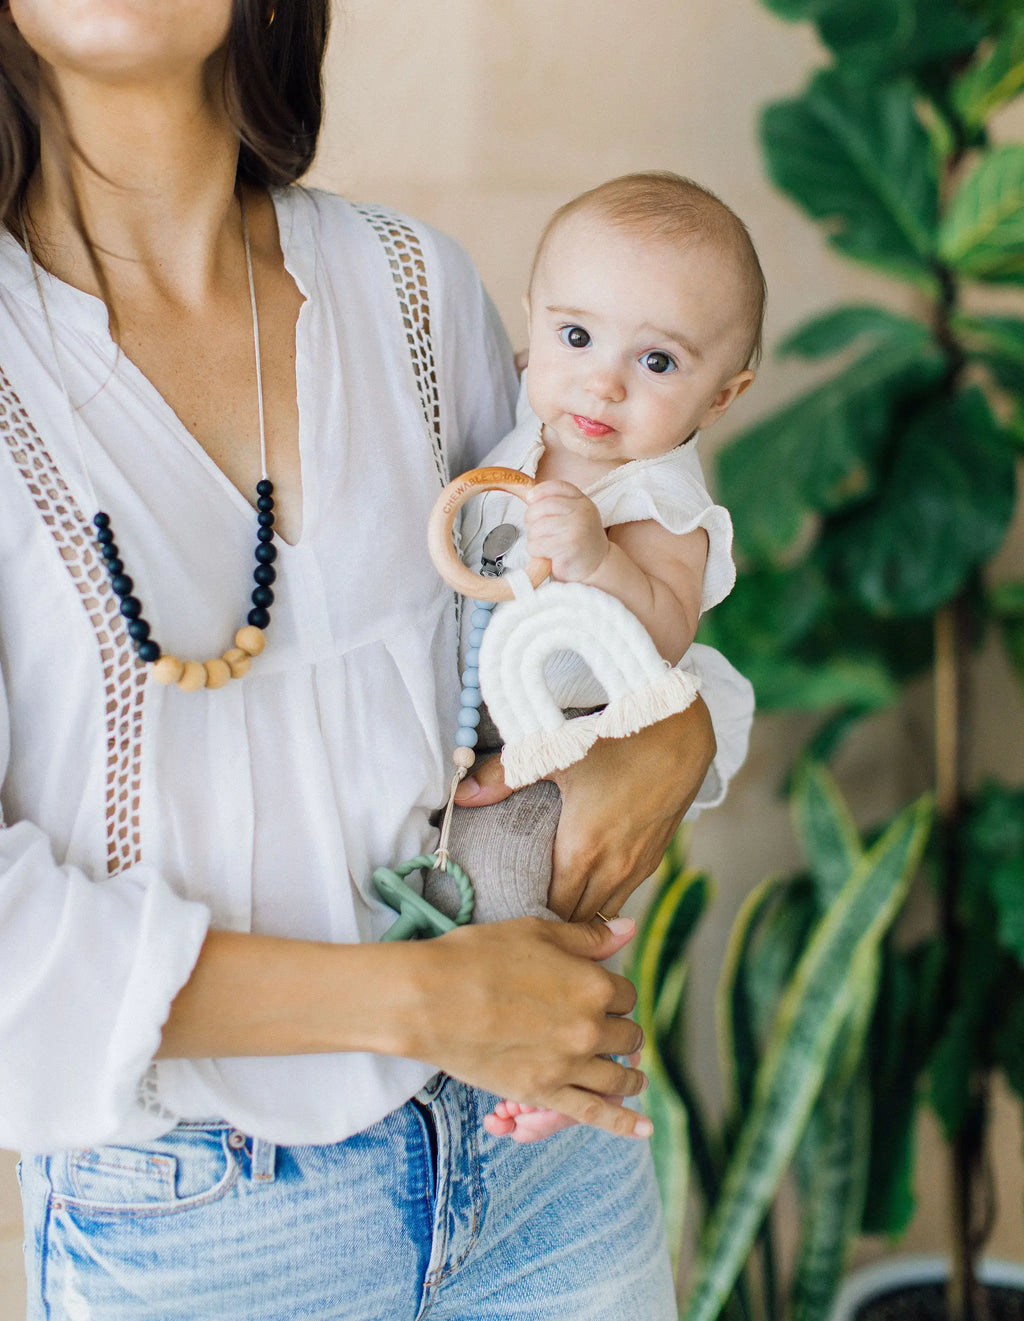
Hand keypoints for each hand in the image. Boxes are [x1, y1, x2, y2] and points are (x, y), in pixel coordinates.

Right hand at [406, 916, 650, 1138]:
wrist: (431, 998)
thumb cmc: (479, 956)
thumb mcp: (537, 932)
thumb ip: (589, 937)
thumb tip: (630, 929)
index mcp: (594, 985)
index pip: (625, 993)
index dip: (612, 991)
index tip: (599, 993)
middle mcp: (590, 1029)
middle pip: (625, 1034)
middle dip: (619, 1030)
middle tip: (608, 1030)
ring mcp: (569, 1065)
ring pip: (618, 1076)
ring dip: (630, 1075)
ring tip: (634, 1076)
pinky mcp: (544, 1093)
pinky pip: (594, 1113)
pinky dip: (624, 1124)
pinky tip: (644, 1130)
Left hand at [455, 698, 715, 919]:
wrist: (681, 731)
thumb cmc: (616, 739)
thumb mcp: (556, 752)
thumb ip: (504, 776)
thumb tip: (461, 794)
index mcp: (583, 851)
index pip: (551, 912)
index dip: (529, 919)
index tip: (507, 917)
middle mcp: (613, 868)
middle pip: (577, 920)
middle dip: (553, 926)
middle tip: (523, 920)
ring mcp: (638, 866)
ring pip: (604, 912)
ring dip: (580, 915)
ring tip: (552, 911)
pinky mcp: (655, 858)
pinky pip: (624, 895)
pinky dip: (603, 899)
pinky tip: (586, 887)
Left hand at [524, 480, 608, 582]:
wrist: (597, 566)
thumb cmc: (579, 542)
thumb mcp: (573, 517)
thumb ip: (556, 506)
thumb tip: (529, 495)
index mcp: (582, 502)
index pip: (557, 487)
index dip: (539, 491)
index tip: (530, 499)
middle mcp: (582, 512)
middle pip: (542, 506)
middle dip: (531, 519)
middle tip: (536, 530)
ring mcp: (577, 528)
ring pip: (537, 527)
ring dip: (533, 538)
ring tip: (543, 544)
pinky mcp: (569, 546)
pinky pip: (537, 544)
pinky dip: (535, 550)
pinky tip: (544, 553)